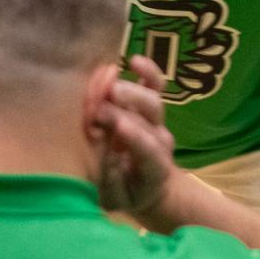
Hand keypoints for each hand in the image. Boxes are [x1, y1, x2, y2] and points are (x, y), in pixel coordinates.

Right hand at [90, 56, 178, 216]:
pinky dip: (148, 71)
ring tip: (108, 86)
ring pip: (150, 99)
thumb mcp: (116, 198)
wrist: (150, 187)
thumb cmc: (127, 194)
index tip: (119, 127)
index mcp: (154, 168)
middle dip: (124, 110)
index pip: (148, 150)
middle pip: (148, 119)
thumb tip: (106, 157)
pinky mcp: (151, 108)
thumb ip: (111, 181)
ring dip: (129, 91)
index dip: (136, 137)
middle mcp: (160, 140)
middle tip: (99, 107)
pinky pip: (154, 85)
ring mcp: (156, 121)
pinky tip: (134, 60)